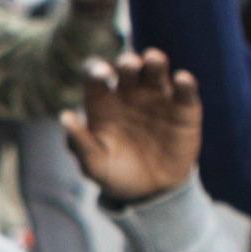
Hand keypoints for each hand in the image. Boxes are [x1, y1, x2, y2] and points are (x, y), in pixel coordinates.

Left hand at [58, 49, 199, 204]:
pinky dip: (185, 83)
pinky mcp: (184, 110)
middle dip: (128, 62)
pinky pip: (185, 91)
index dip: (96, 69)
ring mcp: (157, 98)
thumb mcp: (94, 164)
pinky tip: (182, 80)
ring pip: (156, 71)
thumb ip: (79, 142)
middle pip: (128, 67)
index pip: (95, 75)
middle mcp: (130, 93)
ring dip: (155, 62)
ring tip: (154, 59)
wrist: (150, 193)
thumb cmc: (115, 174)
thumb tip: (65, 117)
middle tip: (129, 65)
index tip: (101, 75)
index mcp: (103, 101)